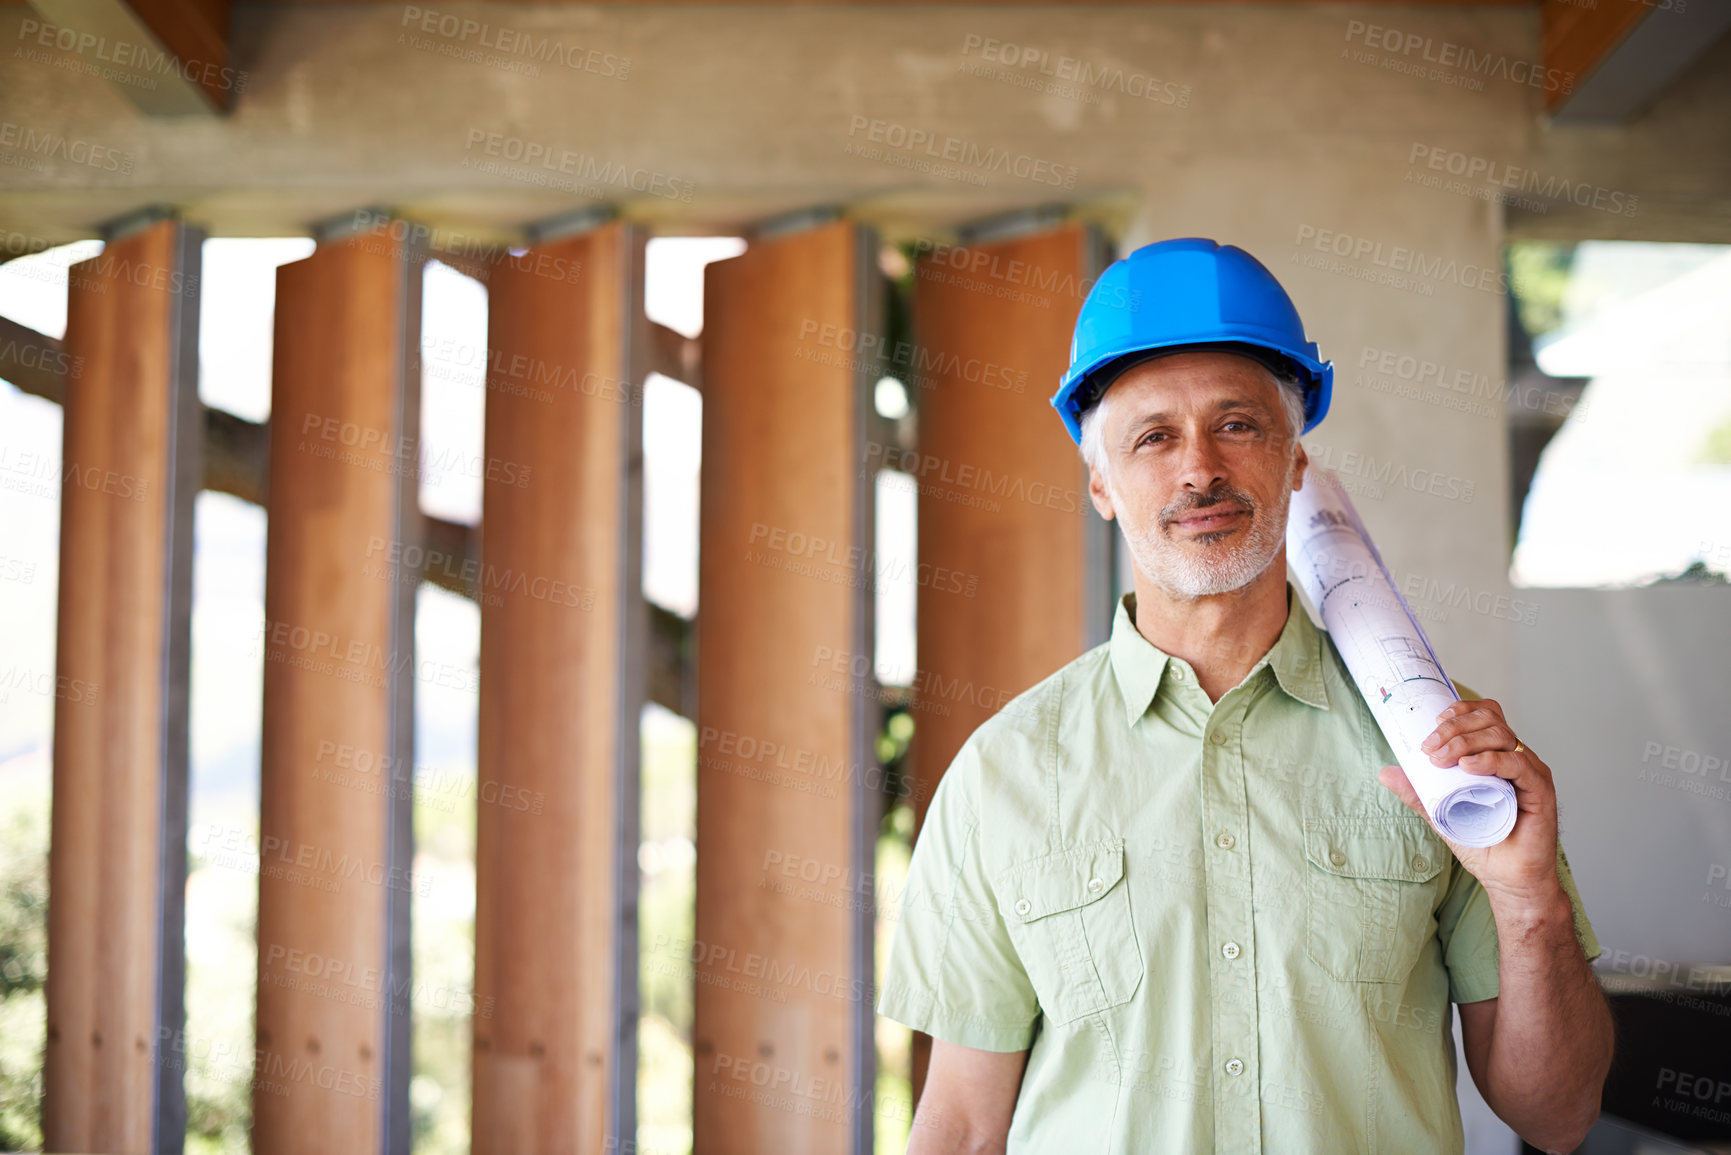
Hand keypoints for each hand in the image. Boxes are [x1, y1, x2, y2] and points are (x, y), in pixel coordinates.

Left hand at [1377, 698, 1563, 909]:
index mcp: (1497, 756)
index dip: (1460, 711)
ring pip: (1502, 737)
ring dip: (1465, 742)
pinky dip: (1491, 760)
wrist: (1507, 879)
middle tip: (1429, 749)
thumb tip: (1385, 772)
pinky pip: (1519, 764)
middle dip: (1454, 728)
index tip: (1433, 724)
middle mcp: (1517, 758)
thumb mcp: (1442, 813)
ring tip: (1441, 760)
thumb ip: (1418, 793)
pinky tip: (1469, 766)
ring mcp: (1531, 773)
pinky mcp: (1540, 791)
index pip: (1485, 715)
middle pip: (1491, 721)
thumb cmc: (1483, 844)